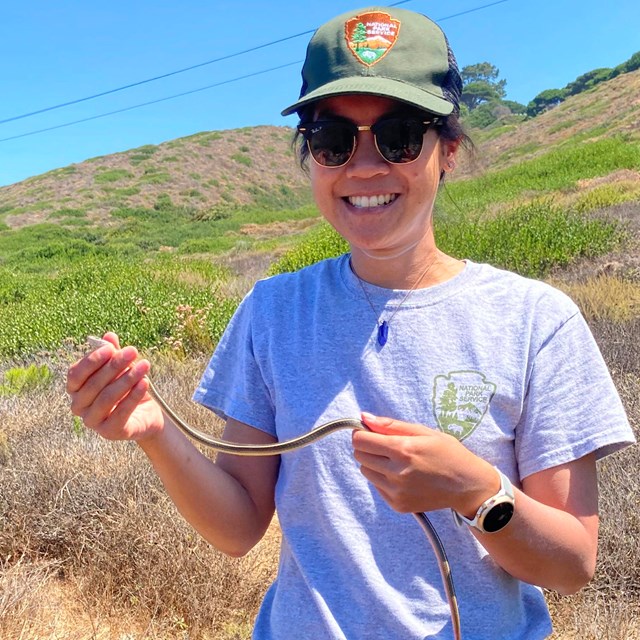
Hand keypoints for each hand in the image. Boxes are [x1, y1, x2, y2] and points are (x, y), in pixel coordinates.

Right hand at [66, 332, 163, 441]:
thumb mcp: (122, 368)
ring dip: (127, 379)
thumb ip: (113, 354)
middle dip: (114, 366)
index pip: (76, 374)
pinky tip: (145, 383)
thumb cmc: (128, 388)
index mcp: (76, 389)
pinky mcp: (109, 432)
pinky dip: (133, 396)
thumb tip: (109, 335)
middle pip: (93, 384)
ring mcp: (92, 421)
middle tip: (133, 351)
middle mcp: (78, 406)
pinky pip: (121, 413)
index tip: (111, 348)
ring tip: (144, 366)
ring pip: (107, 397)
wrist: (146, 414)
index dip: (92, 360)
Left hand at [352, 412, 497, 514]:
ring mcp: (396, 492)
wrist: (468, 486)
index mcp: (403, 450)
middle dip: (368, 446)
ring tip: (396, 460)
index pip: (360, 440)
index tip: (371, 431)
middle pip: (359, 455)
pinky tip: (402, 475)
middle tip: (386, 445)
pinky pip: (377, 486)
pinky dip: (383, 478)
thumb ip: (391, 425)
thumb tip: (363, 418)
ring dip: (374, 463)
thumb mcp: (424, 432)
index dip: (362, 432)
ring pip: (365, 471)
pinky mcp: (398, 505)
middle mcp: (396, 473)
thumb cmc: (448, 454)